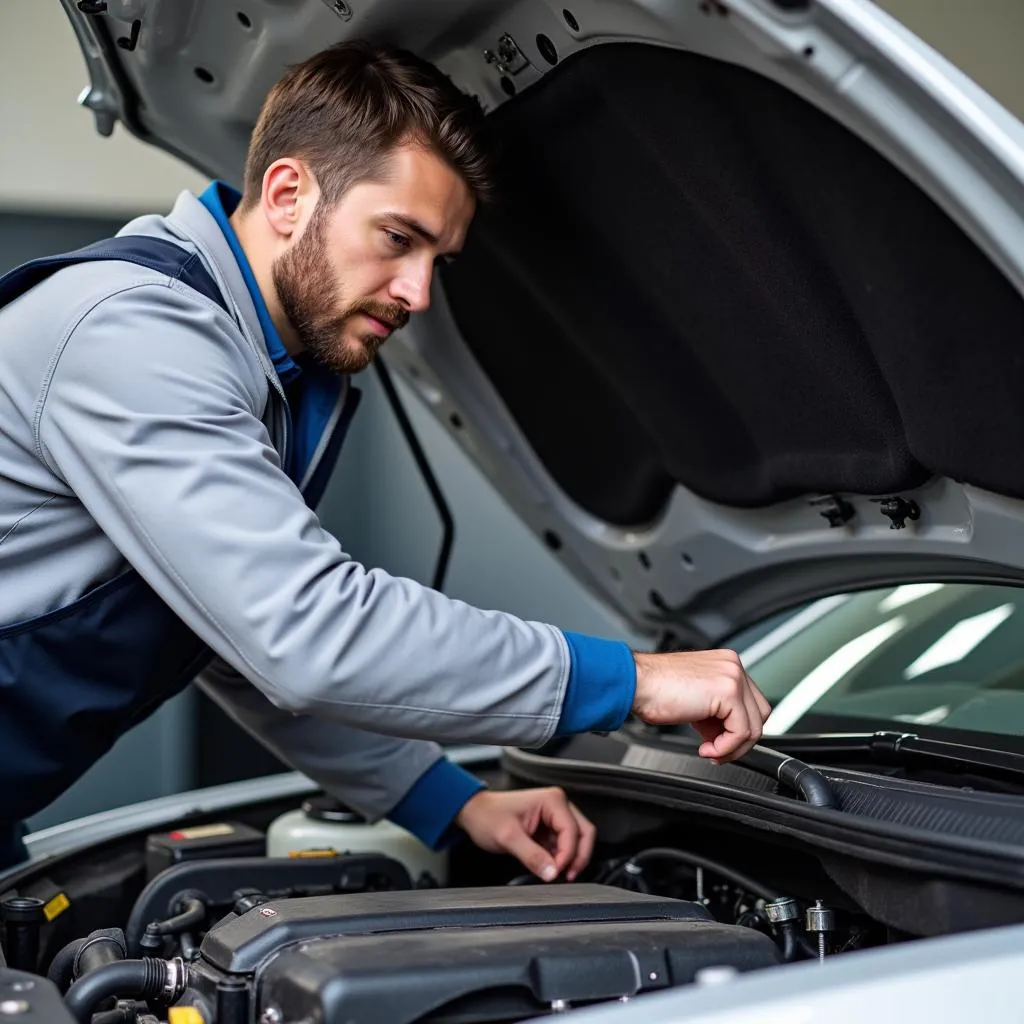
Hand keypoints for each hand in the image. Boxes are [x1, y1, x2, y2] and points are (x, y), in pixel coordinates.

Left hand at [455, 787, 595, 882]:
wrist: (474, 813)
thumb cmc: (487, 816)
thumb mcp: (508, 838)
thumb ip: (532, 856)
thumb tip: (552, 873)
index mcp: (551, 800)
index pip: (573, 832)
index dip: (568, 855)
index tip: (557, 873)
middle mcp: (557, 805)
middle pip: (583, 834)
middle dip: (577, 857)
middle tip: (566, 877)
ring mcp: (554, 816)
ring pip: (577, 840)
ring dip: (569, 859)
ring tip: (555, 873)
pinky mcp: (549, 827)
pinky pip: (564, 845)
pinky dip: (561, 858)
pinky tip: (550, 867)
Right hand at [632, 649, 770, 761]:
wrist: (636, 682)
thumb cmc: (653, 689)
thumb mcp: (694, 698)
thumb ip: (716, 710)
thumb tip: (726, 732)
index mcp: (726, 663)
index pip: (750, 702)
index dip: (736, 728)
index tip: (718, 742)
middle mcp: (733, 665)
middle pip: (759, 714)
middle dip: (739, 739)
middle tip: (716, 750)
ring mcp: (733, 676)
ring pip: (753, 725)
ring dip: (732, 747)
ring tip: (709, 751)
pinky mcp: (728, 691)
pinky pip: (741, 731)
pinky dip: (726, 747)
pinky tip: (706, 748)